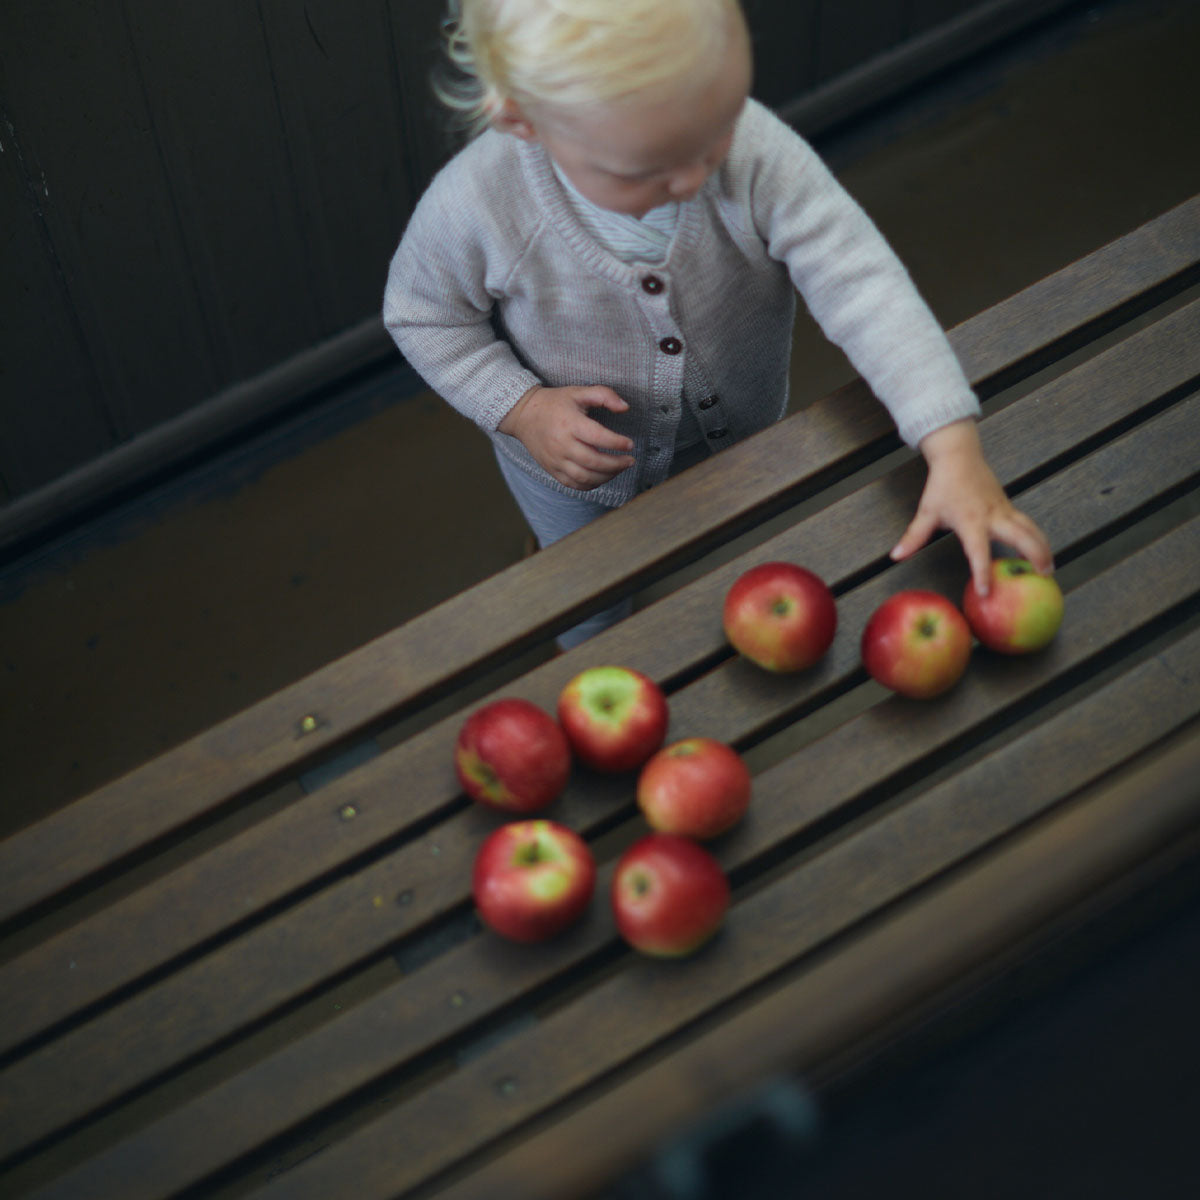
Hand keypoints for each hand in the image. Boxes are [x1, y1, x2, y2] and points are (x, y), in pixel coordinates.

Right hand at [498, 384, 635, 489]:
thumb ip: (604, 395)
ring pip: (585, 477)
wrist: (524, 416)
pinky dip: (591, 485)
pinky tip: (602, 477)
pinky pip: (574, 484)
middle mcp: (561, 444)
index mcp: (569, 423)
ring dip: (606, 477)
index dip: (617, 443)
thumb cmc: (555, 403)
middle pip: (593, 461)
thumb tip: (625, 407)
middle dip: (616, 464)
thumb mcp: (578, 392)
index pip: (597, 437)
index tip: (630, 444)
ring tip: (619, 469)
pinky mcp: (552, 470)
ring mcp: (555, 460)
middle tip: (629, 461)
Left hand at [890, 419, 1052, 594]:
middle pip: (1021, 536)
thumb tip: (896, 555)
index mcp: (971, 521)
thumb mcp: (927, 512)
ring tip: (1049, 569)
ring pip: (1030, 528)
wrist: (959, 456)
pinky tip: (1040, 551)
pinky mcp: (1008, 507)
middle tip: (1043, 574)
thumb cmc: (943, 485)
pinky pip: (1027, 524)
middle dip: (1034, 554)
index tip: (985, 591)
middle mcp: (992, 516)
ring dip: (1042, 546)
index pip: (978, 551)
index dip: (982, 572)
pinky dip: (1036, 537)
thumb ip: (914, 536)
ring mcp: (1004, 510)